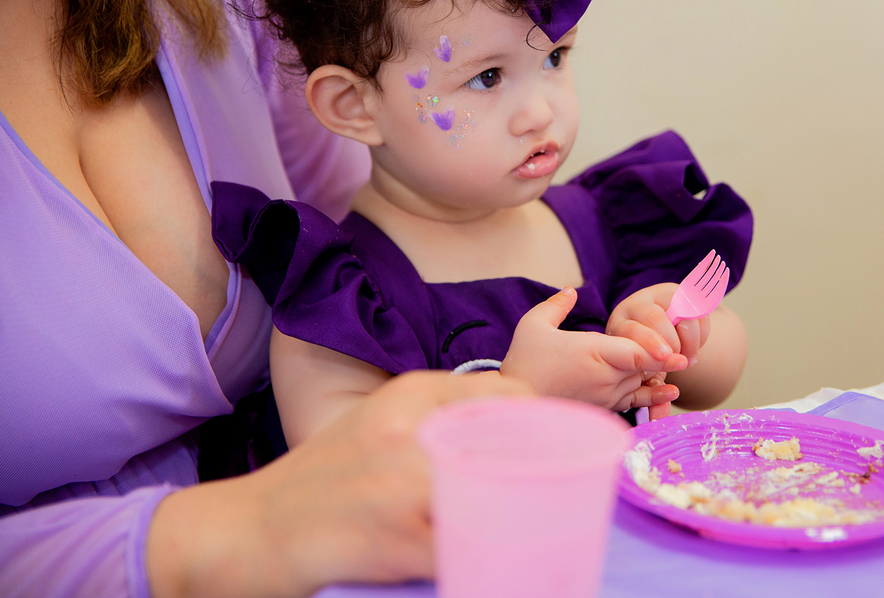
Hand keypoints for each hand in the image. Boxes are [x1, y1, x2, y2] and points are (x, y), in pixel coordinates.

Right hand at [147, 370, 532, 597]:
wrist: (244, 530)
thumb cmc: (322, 483)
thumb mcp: (379, 426)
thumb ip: (437, 421)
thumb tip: (518, 439)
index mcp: (412, 392)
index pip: (514, 396)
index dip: (550, 427)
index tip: (563, 454)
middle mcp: (411, 426)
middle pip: (519, 443)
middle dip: (547, 475)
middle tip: (560, 502)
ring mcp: (403, 481)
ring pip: (500, 498)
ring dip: (522, 522)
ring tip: (534, 537)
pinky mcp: (395, 535)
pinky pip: (467, 549)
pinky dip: (487, 561)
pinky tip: (492, 567)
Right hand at [500, 288, 680, 410]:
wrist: (517, 403)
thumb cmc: (524, 363)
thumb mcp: (533, 326)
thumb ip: (556, 306)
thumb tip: (570, 291)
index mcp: (593, 353)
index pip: (636, 352)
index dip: (658, 350)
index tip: (677, 348)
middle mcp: (605, 376)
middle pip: (645, 364)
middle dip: (665, 356)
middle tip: (688, 346)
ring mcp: (606, 394)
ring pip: (641, 379)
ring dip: (658, 371)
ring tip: (683, 361)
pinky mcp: (603, 407)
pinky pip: (635, 400)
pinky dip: (653, 395)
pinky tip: (670, 389)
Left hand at [608, 285, 713, 419]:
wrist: (659, 333)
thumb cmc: (645, 359)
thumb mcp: (644, 375)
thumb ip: (651, 396)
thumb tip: (658, 421)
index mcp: (620, 325)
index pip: (633, 330)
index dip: (651, 346)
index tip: (669, 361)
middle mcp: (637, 306)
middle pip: (655, 317)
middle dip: (673, 341)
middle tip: (682, 361)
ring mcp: (662, 297)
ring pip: (680, 310)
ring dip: (690, 338)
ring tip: (689, 357)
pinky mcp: (685, 294)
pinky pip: (699, 310)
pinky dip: (701, 331)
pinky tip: (695, 344)